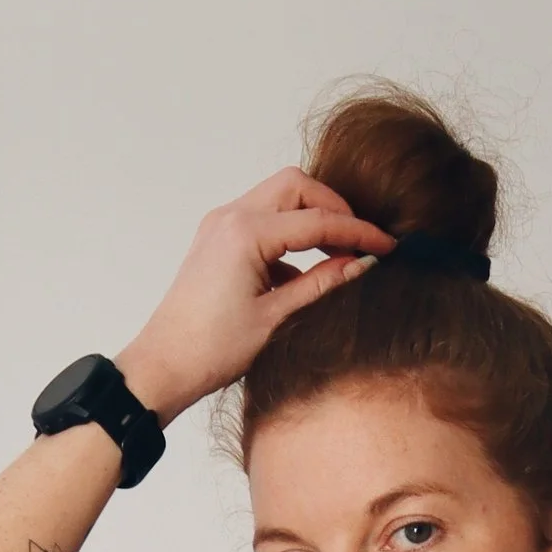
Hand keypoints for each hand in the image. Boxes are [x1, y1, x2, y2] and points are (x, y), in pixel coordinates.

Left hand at [116, 168, 396, 424]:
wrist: (164, 365)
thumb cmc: (211, 349)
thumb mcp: (276, 318)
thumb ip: (321, 285)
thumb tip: (361, 264)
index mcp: (245, 234)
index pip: (317, 220)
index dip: (358, 231)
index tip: (387, 245)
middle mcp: (230, 218)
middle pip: (297, 187)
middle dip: (333, 208)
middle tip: (359, 241)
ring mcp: (220, 225)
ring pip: (279, 198)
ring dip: (311, 218)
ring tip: (337, 256)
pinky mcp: (217, 239)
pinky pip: (262, 220)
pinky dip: (289, 235)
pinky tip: (304, 273)